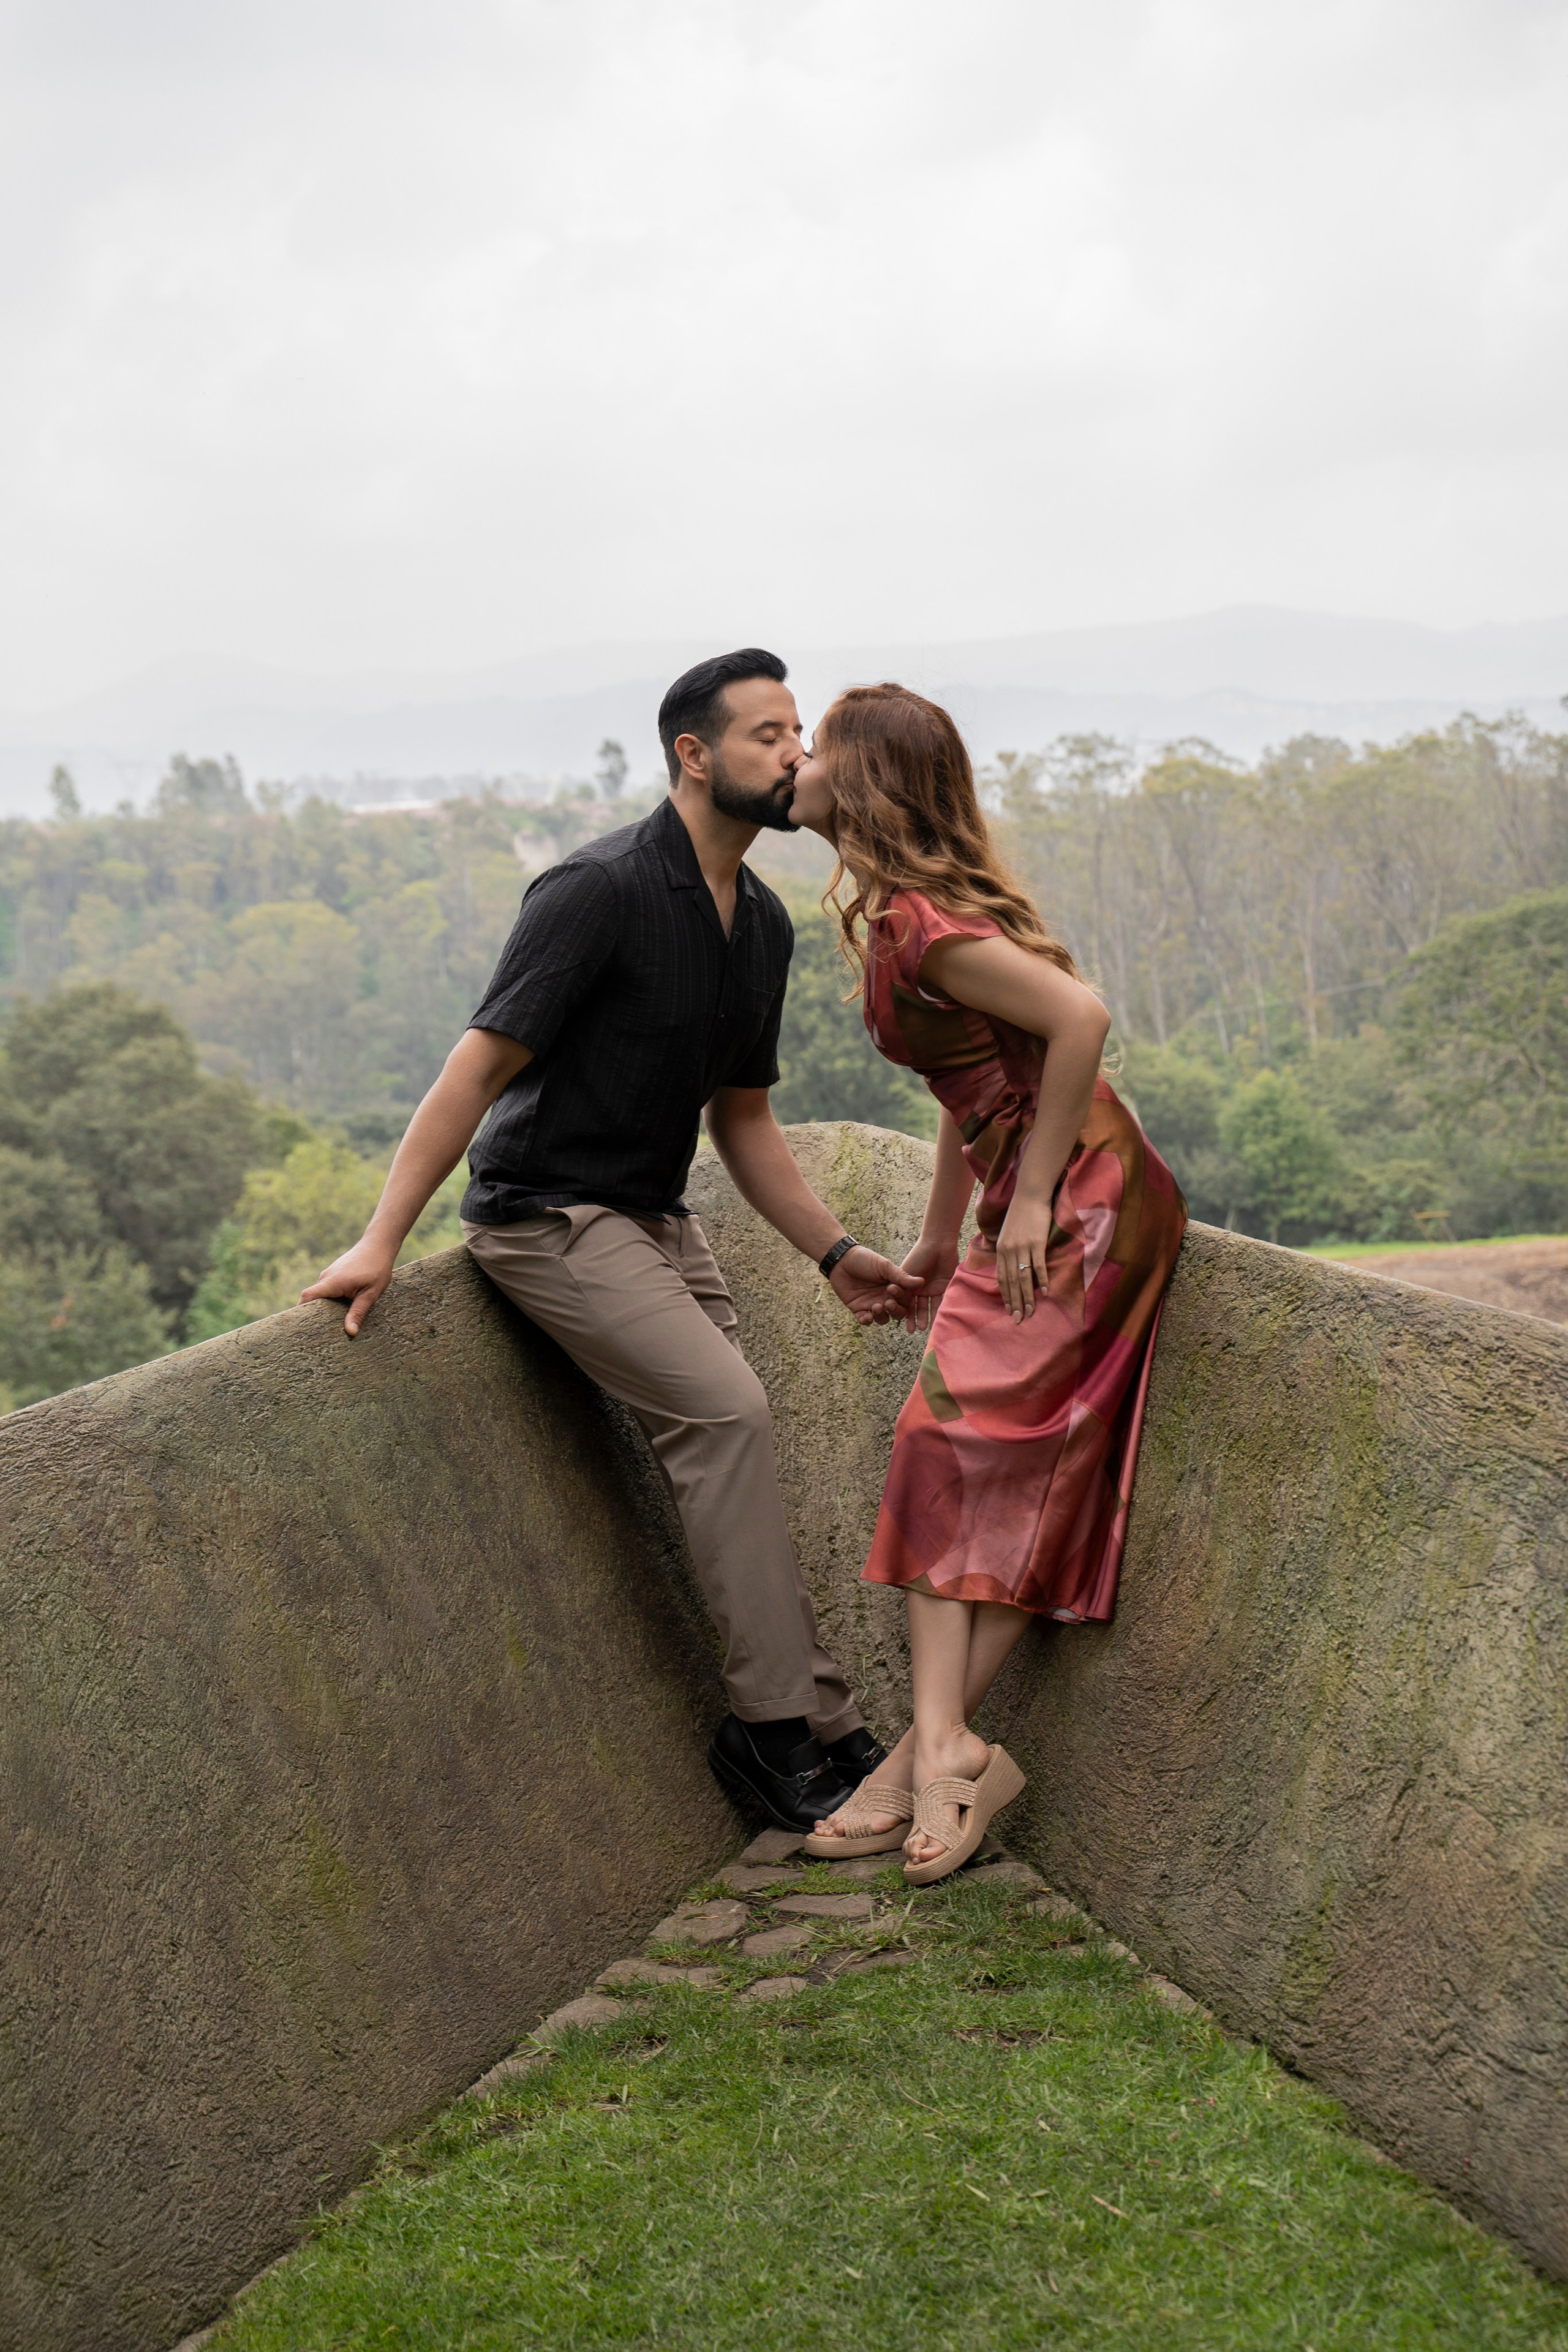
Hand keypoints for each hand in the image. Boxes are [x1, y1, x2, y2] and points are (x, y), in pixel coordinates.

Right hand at [299, 1236, 397, 1336]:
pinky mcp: (335, 1273)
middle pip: (312, 1298)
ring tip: (331, 1324)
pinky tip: (340, 1309)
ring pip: (321, 1294)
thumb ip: (358, 1312)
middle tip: (318, 1333)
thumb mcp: (371, 1293)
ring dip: (324, 1307)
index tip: (299, 1326)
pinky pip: (328, 1289)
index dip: (300, 1311)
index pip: (307, 1296)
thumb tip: (350, 1332)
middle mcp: (326, 1277)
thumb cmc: (376, 1267)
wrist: (378, 1244)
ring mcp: (329, 1274)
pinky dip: (331, 1299)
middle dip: (313, 1314)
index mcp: (332, 1282)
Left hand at [827, 1244, 920, 1326]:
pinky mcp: (858, 1309)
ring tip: (876, 1307)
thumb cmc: (865, 1260)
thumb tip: (921, 1281)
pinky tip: (867, 1315)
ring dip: (881, 1316)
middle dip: (894, 1311)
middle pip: (896, 1313)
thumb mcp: (884, 1266)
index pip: (905, 1300)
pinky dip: (867, 1321)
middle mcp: (885, 1298)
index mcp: (894, 1288)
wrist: (842, 1260)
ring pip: (882, 1319)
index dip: (902, 1299)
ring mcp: (872, 1304)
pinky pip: (865, 1321)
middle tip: (888, 1303)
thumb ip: (901, 1276)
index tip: (892, 1289)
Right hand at [893, 1235, 960, 1332]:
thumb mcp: (907, 1273)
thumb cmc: (919, 1256)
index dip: (905, 1315)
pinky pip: (942, 1300)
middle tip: (915, 1330)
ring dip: (927, 1316)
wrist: (938, 1244)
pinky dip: (940, 1310)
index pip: (905, 1303)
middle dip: (916, 1318)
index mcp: (909, 1284)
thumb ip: (903, 1288)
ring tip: (926, 1328)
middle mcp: (920, 1288)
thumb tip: (898, 1306)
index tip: (905, 1327)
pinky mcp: (945, 1286)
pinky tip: (938, 1319)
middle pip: (917, 1307)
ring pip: (929, 1306)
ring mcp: (932, 1288)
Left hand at [993, 1198, 1053, 1323]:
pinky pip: (1038, 1265)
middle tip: (1018, 1319)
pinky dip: (1041, 1280)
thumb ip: (1008, 1251)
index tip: (1008, 1310)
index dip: (1005, 1296)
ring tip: (1030, 1312)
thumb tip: (1010, 1268)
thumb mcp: (1007, 1233)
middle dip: (1014, 1302)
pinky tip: (1044, 1292)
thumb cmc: (1020, 1214)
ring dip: (1027, 1297)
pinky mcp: (1036, 1242)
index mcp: (1000, 1249)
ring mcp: (1022, 1246)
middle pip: (1011, 1282)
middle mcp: (1009, 1250)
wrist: (1030, 1195)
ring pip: (1023, 1277)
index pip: (1001, 1278)